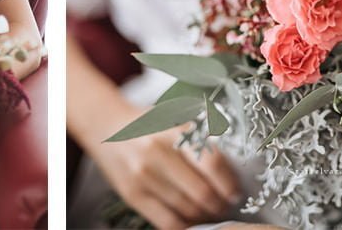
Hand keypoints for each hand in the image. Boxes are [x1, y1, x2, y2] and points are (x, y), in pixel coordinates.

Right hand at [90, 108, 241, 229]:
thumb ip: (200, 142)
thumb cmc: (146, 125)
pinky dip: (185, 226)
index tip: (235, 193)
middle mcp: (158, 152)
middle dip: (219, 205)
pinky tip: (190, 221)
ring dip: (204, 217)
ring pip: (187, 210)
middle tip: (224, 207)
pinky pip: (167, 222)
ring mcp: (144, 175)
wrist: (105, 127)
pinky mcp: (133, 195)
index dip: (229, 184)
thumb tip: (230, 177)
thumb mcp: (175, 122)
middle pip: (202, 192)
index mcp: (174, 131)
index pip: (211, 163)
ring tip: (209, 213)